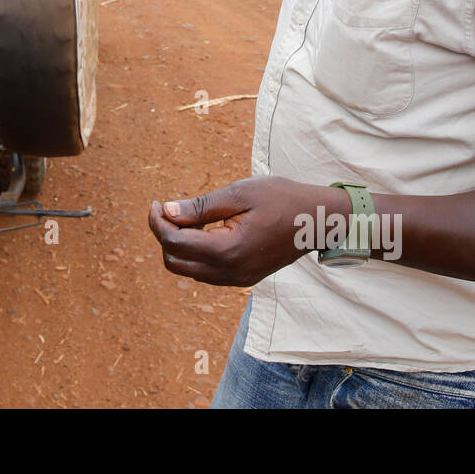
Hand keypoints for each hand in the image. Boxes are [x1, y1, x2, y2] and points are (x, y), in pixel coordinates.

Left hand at [147, 175, 328, 286]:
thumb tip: (166, 211)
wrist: (318, 220)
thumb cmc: (281, 198)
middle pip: (175, 262)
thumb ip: (200, 206)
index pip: (174, 243)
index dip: (157, 222)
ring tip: (188, 217)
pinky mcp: (244, 279)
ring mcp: (238, 280)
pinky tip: (204, 231)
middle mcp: (230, 273)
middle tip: (168, 209)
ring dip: (179, 246)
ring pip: (188, 271)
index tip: (157, 202)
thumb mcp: (239, 193)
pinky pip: (206, 273)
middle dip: (164, 236)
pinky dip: (196, 254)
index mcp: (228, 250)